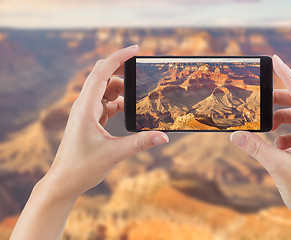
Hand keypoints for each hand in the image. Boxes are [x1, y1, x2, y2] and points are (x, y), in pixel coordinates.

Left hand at [10, 46, 168, 239]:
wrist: (64, 181)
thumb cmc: (82, 167)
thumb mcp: (114, 154)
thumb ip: (140, 143)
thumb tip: (164, 137)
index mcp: (86, 108)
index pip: (101, 72)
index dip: (118, 57)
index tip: (135, 49)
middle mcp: (84, 105)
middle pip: (102, 76)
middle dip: (122, 71)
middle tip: (141, 73)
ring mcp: (86, 112)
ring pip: (105, 89)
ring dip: (121, 90)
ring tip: (137, 100)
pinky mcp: (89, 120)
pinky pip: (105, 103)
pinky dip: (118, 103)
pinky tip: (128, 111)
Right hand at [230, 55, 290, 238]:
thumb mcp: (276, 166)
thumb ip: (255, 147)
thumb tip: (235, 135)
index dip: (287, 75)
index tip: (276, 60)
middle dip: (279, 101)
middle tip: (262, 101)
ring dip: (280, 121)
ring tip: (266, 128)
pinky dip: (284, 136)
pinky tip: (276, 148)